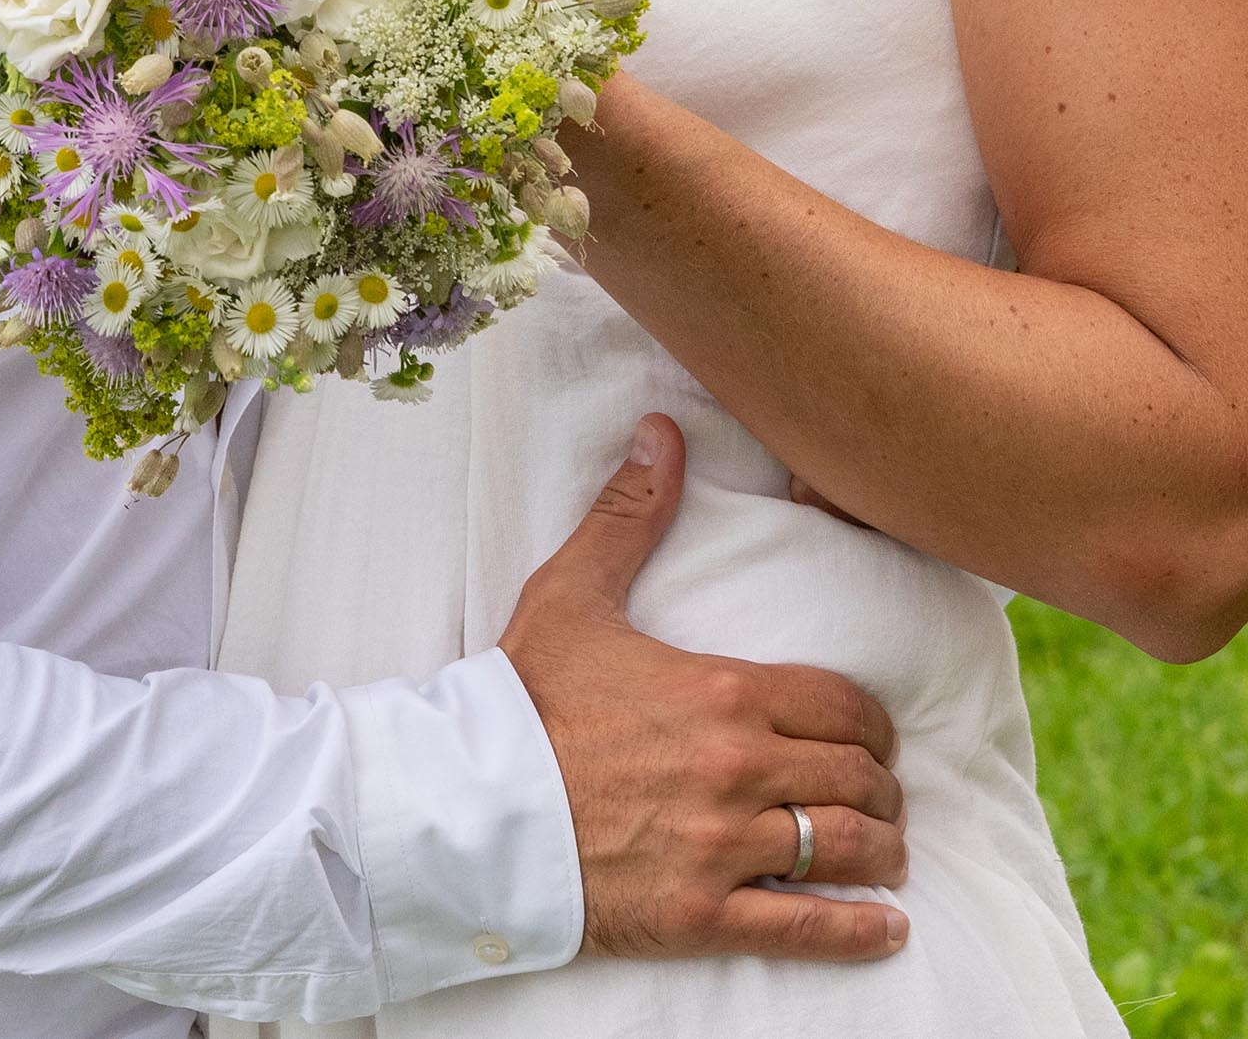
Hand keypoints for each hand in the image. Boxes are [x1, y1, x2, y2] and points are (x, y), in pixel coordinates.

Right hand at [500, 415, 909, 962]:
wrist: (473, 805)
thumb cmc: (526, 699)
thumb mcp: (573, 593)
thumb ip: (628, 514)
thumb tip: (661, 430)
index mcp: (723, 691)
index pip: (842, 705)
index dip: (870, 722)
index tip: (869, 734)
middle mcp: (738, 767)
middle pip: (855, 777)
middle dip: (879, 784)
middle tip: (876, 791)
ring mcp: (724, 846)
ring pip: (845, 846)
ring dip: (880, 848)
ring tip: (883, 848)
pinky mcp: (704, 914)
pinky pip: (805, 926)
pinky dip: (858, 930)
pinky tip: (886, 928)